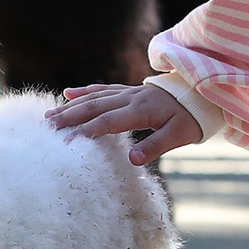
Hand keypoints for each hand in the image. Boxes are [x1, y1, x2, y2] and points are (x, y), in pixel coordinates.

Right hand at [45, 82, 201, 166]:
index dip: (87, 131)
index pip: (109, 121)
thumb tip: (134, 159)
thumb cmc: (191, 117)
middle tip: (47, 128)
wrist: (201, 93)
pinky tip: (67, 93)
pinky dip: (84, 91)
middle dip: (69, 118)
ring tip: (49, 116)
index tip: (67, 142)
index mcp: (142, 110)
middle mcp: (131, 98)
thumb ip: (156, 146)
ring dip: (70, 106)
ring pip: (94, 97)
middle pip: (94, 107)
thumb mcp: (180, 135)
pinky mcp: (128, 90)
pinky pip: (102, 89)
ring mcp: (128, 92)